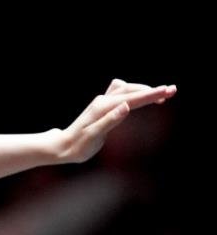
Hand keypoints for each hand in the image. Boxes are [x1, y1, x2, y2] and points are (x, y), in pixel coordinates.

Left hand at [55, 79, 175, 163]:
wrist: (62, 146)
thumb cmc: (78, 146)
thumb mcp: (94, 136)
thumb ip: (110, 121)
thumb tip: (125, 106)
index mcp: (103, 108)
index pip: (132, 99)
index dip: (151, 95)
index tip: (168, 90)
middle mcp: (103, 101)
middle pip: (132, 91)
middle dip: (152, 91)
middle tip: (173, 91)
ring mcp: (102, 102)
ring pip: (126, 89)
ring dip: (144, 90)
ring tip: (162, 95)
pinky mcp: (102, 106)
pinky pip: (121, 92)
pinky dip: (134, 92)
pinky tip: (141, 96)